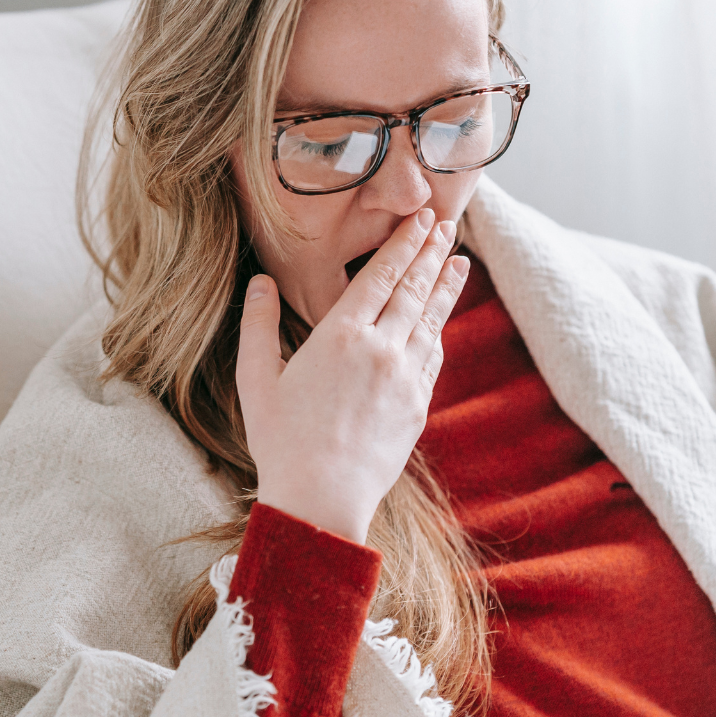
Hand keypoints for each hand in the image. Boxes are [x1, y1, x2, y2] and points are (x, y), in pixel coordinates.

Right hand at [237, 208, 468, 543]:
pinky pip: (433, 358)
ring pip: (431, 320)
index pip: (380, 275)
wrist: (322, 498)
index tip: (422, 218)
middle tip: (447, 224)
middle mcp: (379, 349)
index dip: (404, 243)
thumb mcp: (256, 379)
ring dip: (445, 287)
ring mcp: (404, 378)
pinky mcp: (417, 407)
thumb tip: (259, 280)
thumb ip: (258, 324)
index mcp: (339, 336)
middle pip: (412, 290)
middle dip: (431, 252)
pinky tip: (440, 321)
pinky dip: (438, 332)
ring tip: (458, 261)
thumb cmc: (280, 441)